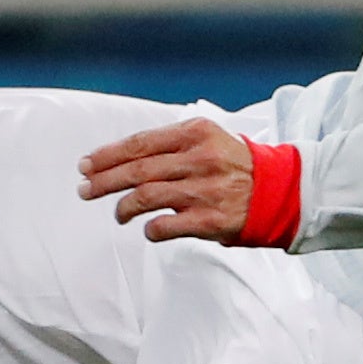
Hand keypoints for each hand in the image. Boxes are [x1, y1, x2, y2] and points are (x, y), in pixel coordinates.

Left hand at [78, 116, 253, 242]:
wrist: (277, 191)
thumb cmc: (231, 165)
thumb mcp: (205, 139)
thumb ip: (167, 144)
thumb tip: (115, 157)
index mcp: (195, 134)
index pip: (139, 143)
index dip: (107, 156)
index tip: (86, 165)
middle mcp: (200, 159)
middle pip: (137, 170)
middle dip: (103, 181)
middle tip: (85, 190)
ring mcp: (205, 190)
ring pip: (146, 197)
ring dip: (123, 207)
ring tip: (119, 213)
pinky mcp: (210, 220)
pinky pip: (165, 226)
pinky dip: (149, 229)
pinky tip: (147, 228)